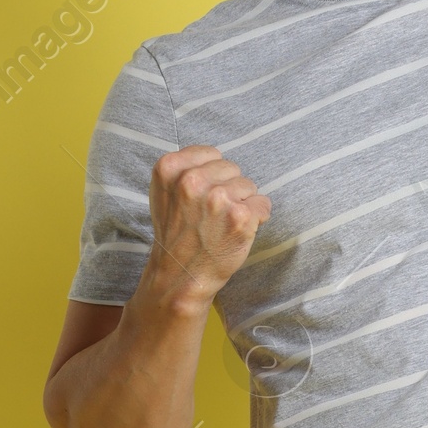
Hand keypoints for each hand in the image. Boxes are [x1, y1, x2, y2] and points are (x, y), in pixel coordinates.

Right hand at [146, 145, 271, 310]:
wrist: (181, 274)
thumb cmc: (176, 234)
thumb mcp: (164, 192)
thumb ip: (184, 168)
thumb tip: (215, 155)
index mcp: (170, 168)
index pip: (212, 153)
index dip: (213, 176)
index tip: (203, 195)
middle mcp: (192, 181)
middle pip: (232, 168)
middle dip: (228, 188)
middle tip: (213, 214)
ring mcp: (218, 198)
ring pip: (249, 185)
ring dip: (242, 203)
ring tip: (223, 224)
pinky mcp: (240, 217)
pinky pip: (263, 204)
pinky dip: (256, 218)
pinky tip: (237, 231)